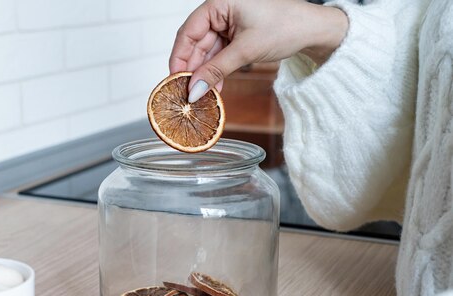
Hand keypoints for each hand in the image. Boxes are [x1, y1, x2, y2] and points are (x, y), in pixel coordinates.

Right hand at [169, 0, 347, 101]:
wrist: (312, 30)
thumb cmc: (285, 26)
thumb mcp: (246, 50)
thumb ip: (216, 70)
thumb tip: (194, 89)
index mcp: (219, 3)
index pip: (188, 32)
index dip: (179, 57)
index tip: (175, 80)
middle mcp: (220, 11)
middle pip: (195, 44)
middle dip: (192, 69)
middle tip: (187, 93)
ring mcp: (228, 24)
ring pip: (207, 52)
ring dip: (205, 74)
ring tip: (202, 95)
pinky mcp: (235, 36)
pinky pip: (219, 55)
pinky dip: (216, 71)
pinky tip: (215, 88)